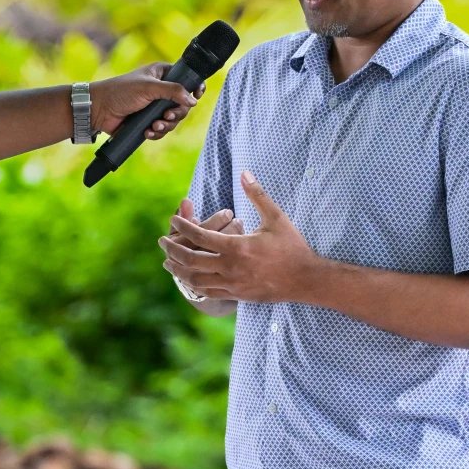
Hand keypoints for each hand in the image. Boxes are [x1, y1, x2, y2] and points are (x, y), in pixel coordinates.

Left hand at [89, 63, 205, 138]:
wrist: (99, 109)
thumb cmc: (121, 91)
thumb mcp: (148, 87)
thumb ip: (172, 91)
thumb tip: (193, 101)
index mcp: (162, 74)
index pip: (186, 79)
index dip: (194, 87)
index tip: (197, 96)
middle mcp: (161, 90)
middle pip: (183, 104)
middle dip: (176, 113)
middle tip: (167, 116)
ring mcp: (155, 107)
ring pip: (173, 119)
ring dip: (166, 126)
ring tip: (154, 127)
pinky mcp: (148, 121)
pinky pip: (162, 129)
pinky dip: (157, 133)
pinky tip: (148, 133)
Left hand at [160, 171, 321, 302]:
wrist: (306, 280)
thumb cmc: (292, 247)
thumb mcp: (276, 218)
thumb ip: (257, 195)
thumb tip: (245, 173)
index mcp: (237, 248)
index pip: (200, 236)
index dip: (182, 227)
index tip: (172, 219)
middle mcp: (230, 268)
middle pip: (190, 259)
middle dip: (172, 249)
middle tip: (162, 241)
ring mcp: (233, 285)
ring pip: (195, 280)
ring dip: (178, 270)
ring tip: (167, 261)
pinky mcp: (237, 295)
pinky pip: (208, 293)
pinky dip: (194, 285)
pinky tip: (188, 278)